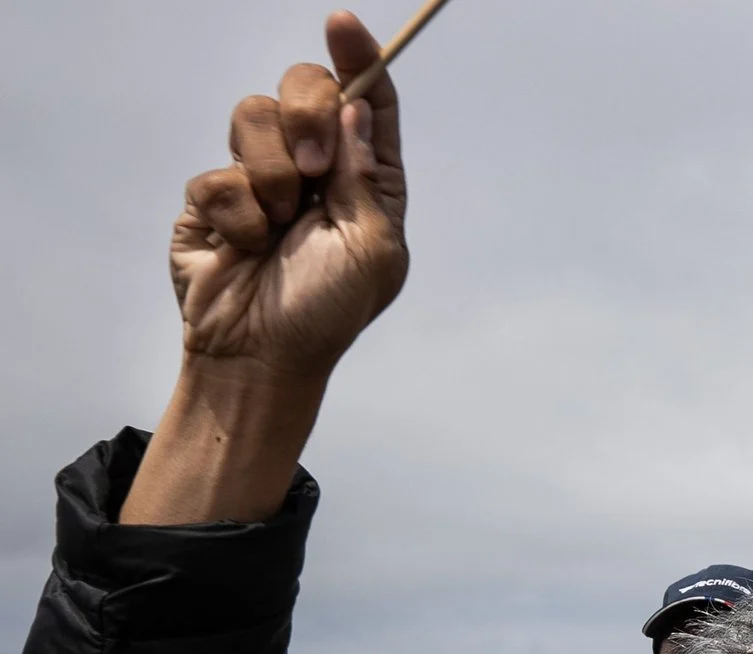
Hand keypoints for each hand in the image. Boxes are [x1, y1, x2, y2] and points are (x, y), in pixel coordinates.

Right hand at [123, 12, 409, 525]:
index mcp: (366, 181)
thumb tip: (358, 108)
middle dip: (305, 116)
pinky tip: (242, 249)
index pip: (367, 102)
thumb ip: (365, 177)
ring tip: (277, 227)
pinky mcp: (214, 197)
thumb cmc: (326, 311)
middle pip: (303, 87)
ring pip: (253, 117)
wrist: (259, 354)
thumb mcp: (371, 249)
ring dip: (269, 175)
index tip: (343, 25)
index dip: (358, 59)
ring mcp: (262, 179)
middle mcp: (317, 170)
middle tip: (312, 173)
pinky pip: (216, 173)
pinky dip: (234, 214)